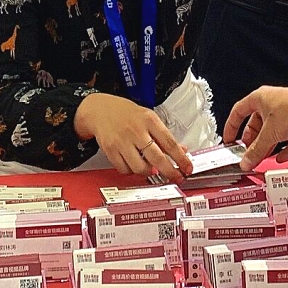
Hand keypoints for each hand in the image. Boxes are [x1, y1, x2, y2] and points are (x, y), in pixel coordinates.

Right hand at [73, 93, 192, 180]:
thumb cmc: (126, 113)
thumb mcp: (148, 117)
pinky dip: (132, 171)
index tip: (187, 167)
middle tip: (176, 177)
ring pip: (140, 168)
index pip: (169, 142)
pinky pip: (125, 170)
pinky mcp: (110, 150)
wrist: (99, 109)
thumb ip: (163, 135)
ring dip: (149, 172)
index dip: (181, 158)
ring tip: (151, 168)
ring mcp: (122, 141)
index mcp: (148, 120)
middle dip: (169, 171)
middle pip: (157, 157)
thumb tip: (181, 150)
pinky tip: (134, 164)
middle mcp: (135, 130)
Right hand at [224, 83, 287, 169]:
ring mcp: (286, 115)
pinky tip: (281, 158)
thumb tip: (246, 161)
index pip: (239, 112)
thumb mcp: (268, 133)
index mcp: (259, 99)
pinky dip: (284, 150)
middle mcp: (272, 105)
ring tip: (261, 159)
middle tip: (247, 154)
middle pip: (256, 126)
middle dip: (252, 142)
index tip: (229, 139)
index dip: (232, 126)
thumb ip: (256, 150)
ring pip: (273, 134)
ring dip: (267, 148)